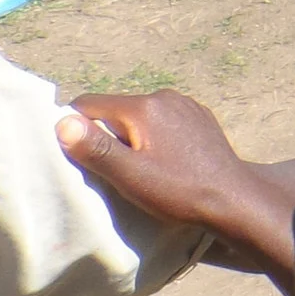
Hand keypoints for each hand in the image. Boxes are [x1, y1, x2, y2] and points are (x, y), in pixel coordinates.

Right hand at [56, 91, 294, 275]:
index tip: (77, 157)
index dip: (75, 128)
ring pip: (140, 117)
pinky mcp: (199, 117)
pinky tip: (163, 163)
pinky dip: (154, 138)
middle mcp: (165, 97)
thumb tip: (62, 121)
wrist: (233, 198)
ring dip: (131, 138)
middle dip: (106, 136)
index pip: (89, 104)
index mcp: (144, 106)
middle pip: (116, 111)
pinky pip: (163, 122)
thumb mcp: (130, 175)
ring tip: (138, 170)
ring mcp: (186, 105)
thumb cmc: (178, 190)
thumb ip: (96, 148)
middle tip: (110, 170)